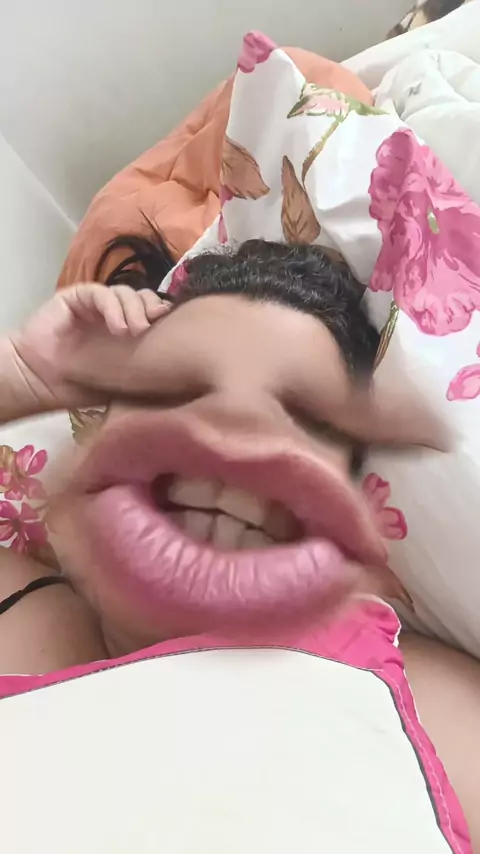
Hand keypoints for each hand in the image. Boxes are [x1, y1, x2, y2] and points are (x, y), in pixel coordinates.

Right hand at [8, 284, 170, 411]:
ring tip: (136, 330)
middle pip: (143, 298)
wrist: (42, 382)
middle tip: (156, 325)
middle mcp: (115, 313)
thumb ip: (146, 370)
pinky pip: (100, 293)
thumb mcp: (123, 380)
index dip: (164, 317)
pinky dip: (112, 307)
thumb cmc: (82, 385)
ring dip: (134, 308)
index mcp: (129, 330)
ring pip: (125, 293)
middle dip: (152, 308)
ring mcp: (95, 303)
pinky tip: (118, 326)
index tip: (176, 329)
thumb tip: (181, 370)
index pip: (153, 313)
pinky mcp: (76, 297)